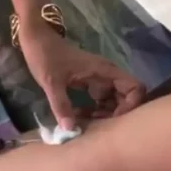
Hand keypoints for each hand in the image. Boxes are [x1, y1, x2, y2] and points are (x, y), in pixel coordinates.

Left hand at [22, 30, 144, 129]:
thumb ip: (61, 105)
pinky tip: (79, 118)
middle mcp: (106, 75)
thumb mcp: (51, 81)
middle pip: (126, 98)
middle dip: (117, 115)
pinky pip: (100, 100)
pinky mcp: (89, 83)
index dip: (132, 105)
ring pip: (113, 101)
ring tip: (87, 124)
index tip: (115, 121)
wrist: (34, 39)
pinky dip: (95, 111)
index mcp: (104, 71)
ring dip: (105, 115)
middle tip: (98, 127)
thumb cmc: (45, 56)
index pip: (135, 87)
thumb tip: (70, 130)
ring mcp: (98, 79)